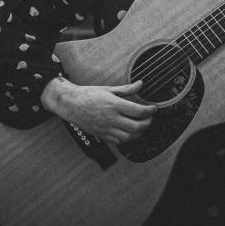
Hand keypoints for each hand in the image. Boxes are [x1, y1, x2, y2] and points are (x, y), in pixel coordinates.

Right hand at [41, 77, 156, 143]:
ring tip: (141, 125)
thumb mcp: (109, 89)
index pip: (139, 111)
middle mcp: (111, 118)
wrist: (70, 104)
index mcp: (114, 105)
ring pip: (129, 137)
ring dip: (139, 132)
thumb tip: (140, 84)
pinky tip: (129, 132)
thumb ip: (127, 89)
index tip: (153, 108)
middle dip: (147, 123)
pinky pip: (119, 141)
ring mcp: (106, 128)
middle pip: (137, 126)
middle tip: (149, 118)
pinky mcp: (102, 135)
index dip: (150, 111)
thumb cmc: (88, 94)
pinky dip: (128, 138)